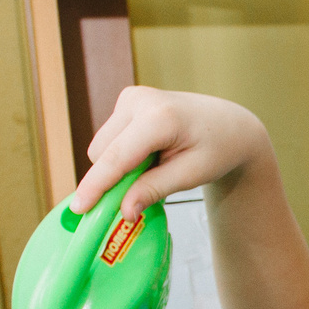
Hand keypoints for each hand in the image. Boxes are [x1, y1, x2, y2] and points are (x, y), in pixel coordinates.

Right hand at [69, 87, 268, 221]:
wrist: (228, 124)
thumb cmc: (216, 148)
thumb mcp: (191, 175)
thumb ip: (154, 190)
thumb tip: (123, 211)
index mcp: (160, 117)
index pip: (117, 157)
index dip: (96, 185)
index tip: (79, 209)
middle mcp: (139, 100)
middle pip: (102, 153)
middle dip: (111, 179)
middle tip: (143, 192)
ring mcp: (131, 97)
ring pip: (102, 147)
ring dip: (118, 166)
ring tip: (155, 166)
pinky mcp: (127, 101)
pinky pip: (109, 140)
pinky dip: (122, 154)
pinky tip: (150, 154)